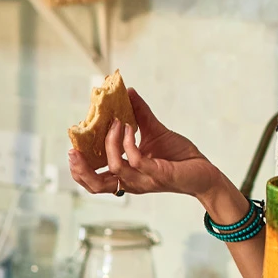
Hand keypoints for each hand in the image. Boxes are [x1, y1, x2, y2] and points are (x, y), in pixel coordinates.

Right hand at [68, 88, 219, 197]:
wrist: (205, 170)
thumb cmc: (180, 156)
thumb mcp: (156, 132)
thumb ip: (140, 114)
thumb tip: (127, 92)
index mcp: (128, 175)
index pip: (96, 182)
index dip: (80, 170)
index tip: (72, 149)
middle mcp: (133, 182)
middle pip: (97, 186)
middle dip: (81, 169)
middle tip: (74, 150)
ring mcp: (145, 179)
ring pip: (115, 167)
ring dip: (111, 143)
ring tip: (115, 123)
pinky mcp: (159, 174)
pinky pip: (136, 160)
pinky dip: (128, 142)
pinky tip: (129, 128)